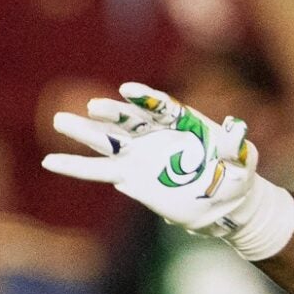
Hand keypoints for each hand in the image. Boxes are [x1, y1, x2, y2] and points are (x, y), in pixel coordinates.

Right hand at [42, 82, 293, 260]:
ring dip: (84, 132)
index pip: (160, 106)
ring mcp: (140, 156)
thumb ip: (237, 147)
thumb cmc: (237, 176)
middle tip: (93, 107)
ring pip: (108, 141)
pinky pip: (99, 171)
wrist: (225, 202)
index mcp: (182, 122)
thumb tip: (237, 132)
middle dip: (112, 113)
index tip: (128, 90)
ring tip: (59, 121)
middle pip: (129, 120)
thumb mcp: (243, 161)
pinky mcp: (129, 178)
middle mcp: (155, 134)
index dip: (145, 99)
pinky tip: (51, 162)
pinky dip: (75, 167)